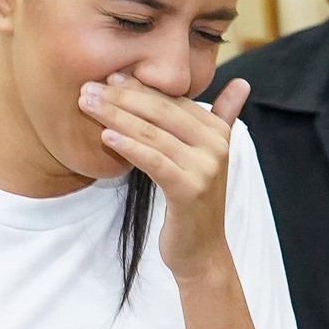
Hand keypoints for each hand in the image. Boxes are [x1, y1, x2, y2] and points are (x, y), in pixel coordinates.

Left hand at [80, 73, 245, 278]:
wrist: (201, 251)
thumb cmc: (193, 202)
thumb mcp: (206, 157)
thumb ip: (221, 118)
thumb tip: (242, 83)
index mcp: (217, 131)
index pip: (172, 100)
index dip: (139, 86)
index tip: (108, 77)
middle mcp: (216, 145)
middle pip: (160, 112)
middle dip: (121, 97)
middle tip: (88, 88)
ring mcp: (205, 167)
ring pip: (152, 134)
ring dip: (116, 116)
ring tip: (87, 105)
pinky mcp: (190, 189)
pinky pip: (153, 161)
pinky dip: (129, 146)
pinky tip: (105, 136)